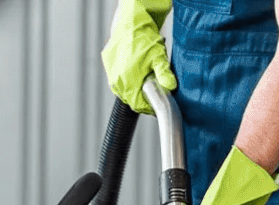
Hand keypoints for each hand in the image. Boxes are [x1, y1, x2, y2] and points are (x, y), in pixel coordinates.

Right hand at [101, 0, 176, 114]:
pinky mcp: (108, 66)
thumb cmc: (144, 38)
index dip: (148, 107)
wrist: (130, 22)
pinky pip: (117, 80)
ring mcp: (110, 74)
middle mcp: (116, 80)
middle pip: (130, 99)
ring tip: (144, 81)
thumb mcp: (159, 56)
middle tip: (152, 91)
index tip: (155, 105)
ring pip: (123, 91)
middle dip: (141, 98)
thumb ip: (164, 73)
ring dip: (133, 90)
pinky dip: (126, 80)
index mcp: (128, 81)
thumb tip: (170, 86)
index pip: (137, 105)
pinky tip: (135, 72)